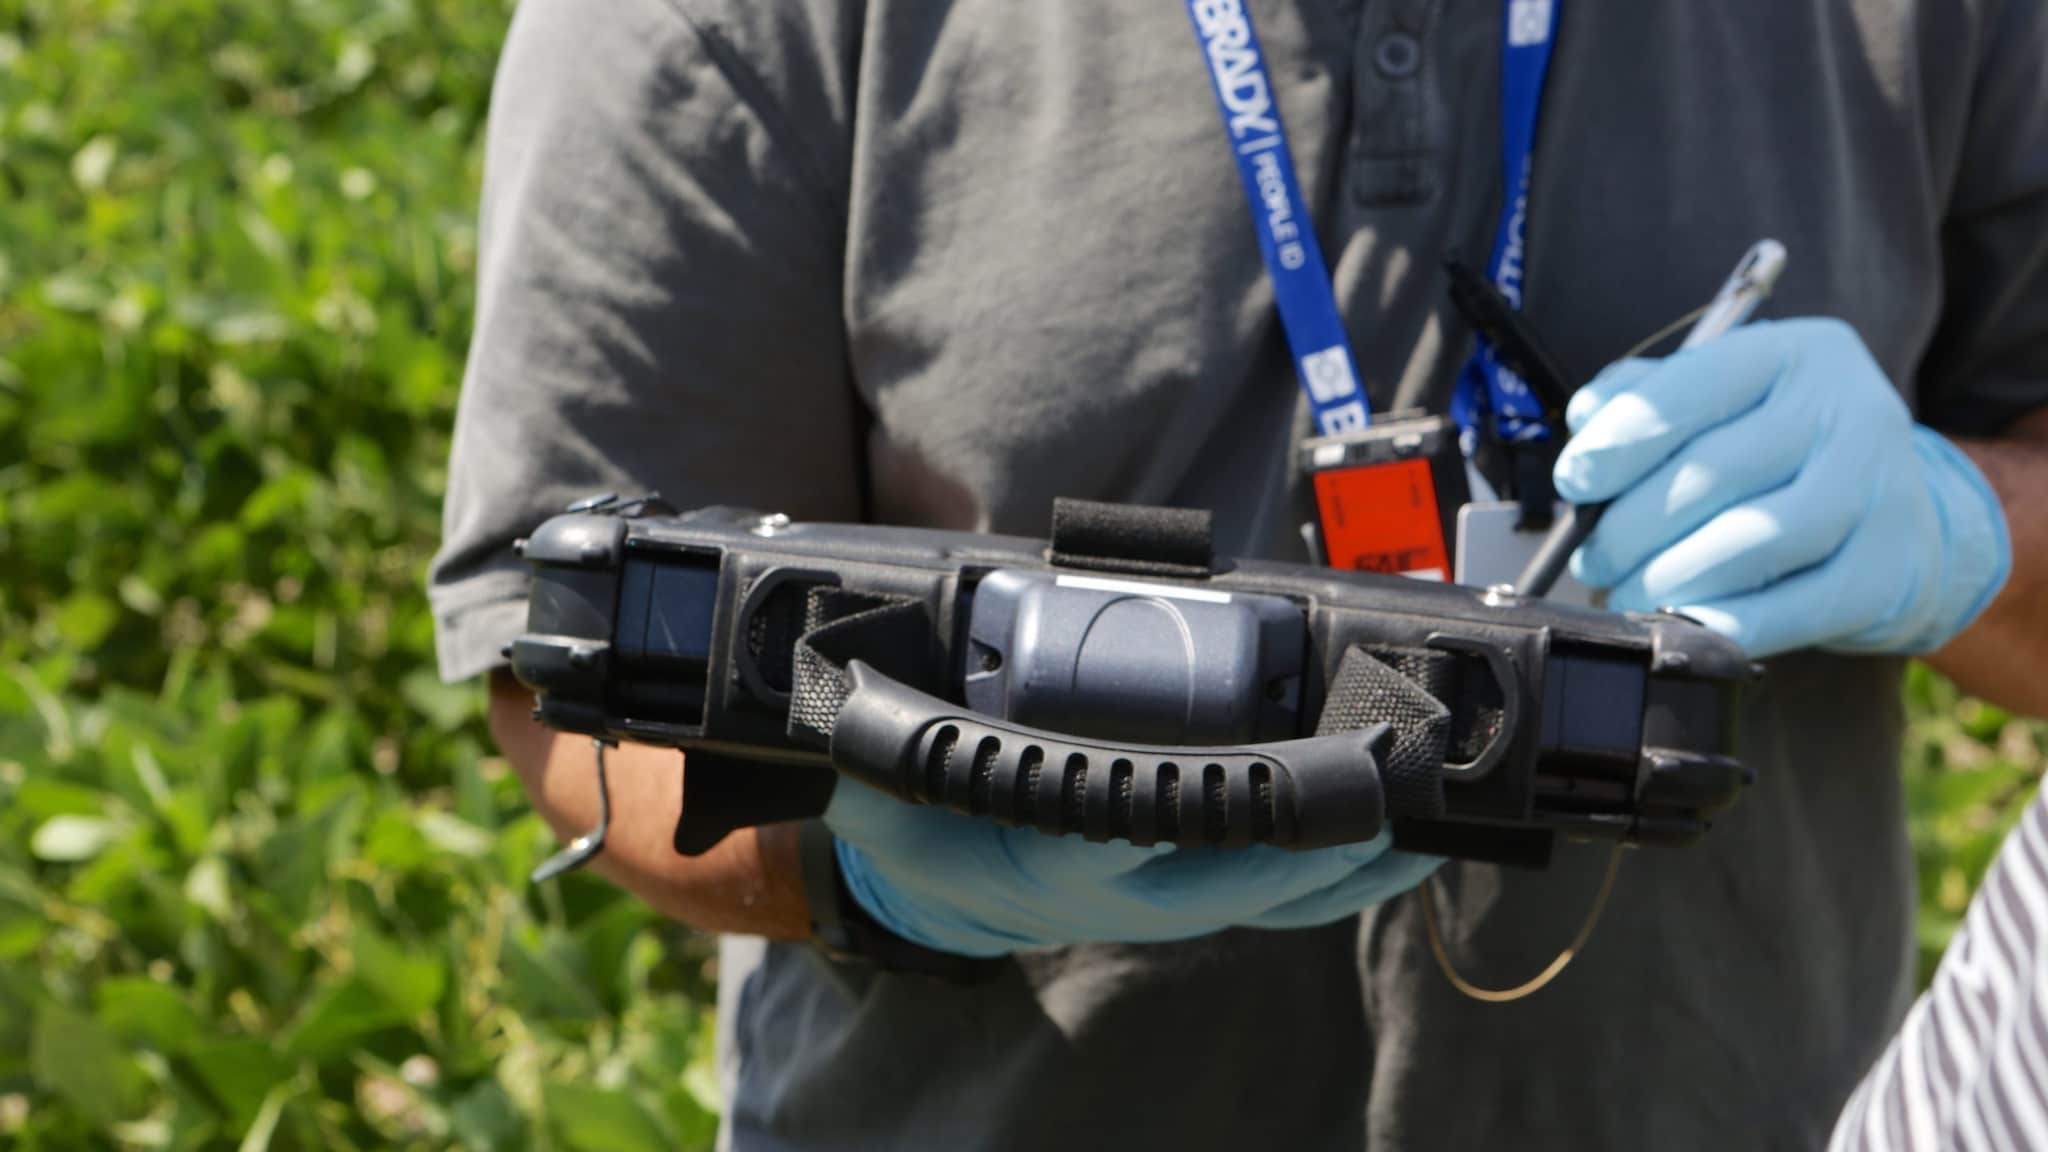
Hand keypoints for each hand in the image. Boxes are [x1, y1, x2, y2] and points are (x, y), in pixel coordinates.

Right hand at [823, 777, 1442, 957]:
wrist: (936, 889)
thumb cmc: (914, 823)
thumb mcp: (873, 790)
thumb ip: (870, 756)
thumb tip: (833, 702)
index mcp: (1041, 864)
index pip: (1108, 845)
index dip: (1165, 826)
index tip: (1222, 801)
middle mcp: (1120, 895)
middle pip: (1232, 878)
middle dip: (1311, 839)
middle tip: (1386, 790)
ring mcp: (1167, 904)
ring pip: (1275, 896)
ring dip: (1353, 864)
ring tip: (1431, 821)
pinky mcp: (1198, 895)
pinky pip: (1286, 893)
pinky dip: (1346, 872)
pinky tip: (1406, 842)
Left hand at [1553, 318, 2009, 658]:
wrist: (1903, 518)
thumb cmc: (1784, 455)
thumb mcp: (1725, 400)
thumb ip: (1651, 396)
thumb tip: (1589, 417)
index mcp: (1797, 355)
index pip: (1694, 387)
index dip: (1620, 439)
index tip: (1574, 480)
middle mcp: (1850, 411)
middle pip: (1712, 473)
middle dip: (1629, 526)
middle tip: (1594, 557)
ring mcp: (1881, 491)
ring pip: (1750, 541)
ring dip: (1667, 577)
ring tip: (1627, 590)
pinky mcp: (1889, 569)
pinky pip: (1792, 607)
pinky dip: (1723, 622)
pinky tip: (1681, 623)